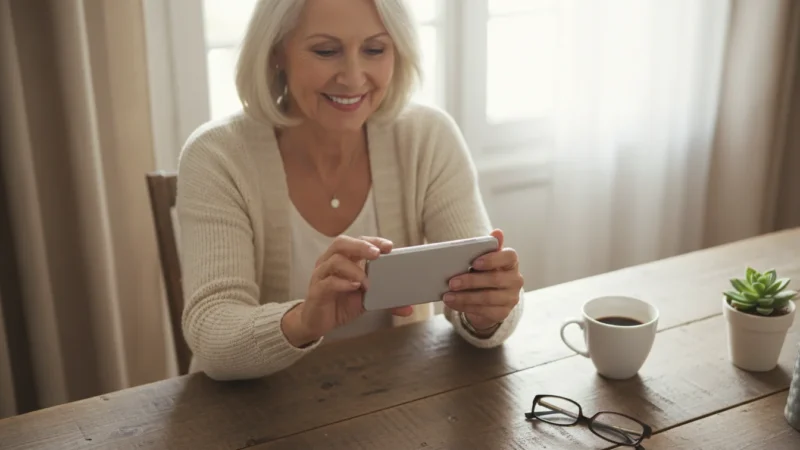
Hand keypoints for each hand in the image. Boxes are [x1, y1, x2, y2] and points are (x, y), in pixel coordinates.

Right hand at [282, 236, 412, 346]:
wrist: (317, 322)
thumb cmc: (341, 304)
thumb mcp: (366, 301)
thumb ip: (385, 300)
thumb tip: (408, 308)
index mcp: (344, 259)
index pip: (357, 241)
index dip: (373, 241)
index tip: (389, 246)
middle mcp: (330, 262)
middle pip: (342, 243)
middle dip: (361, 246)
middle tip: (377, 254)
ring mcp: (321, 275)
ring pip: (334, 260)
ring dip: (354, 269)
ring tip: (366, 282)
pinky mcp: (316, 291)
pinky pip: (327, 281)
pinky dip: (342, 283)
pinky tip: (353, 287)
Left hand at [443, 229, 522, 332]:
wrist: (489, 298)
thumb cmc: (485, 272)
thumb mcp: (484, 259)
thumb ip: (488, 247)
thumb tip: (498, 232)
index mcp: (511, 262)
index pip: (509, 256)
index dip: (493, 259)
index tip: (474, 262)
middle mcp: (516, 280)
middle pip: (495, 279)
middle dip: (471, 281)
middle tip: (451, 282)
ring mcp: (511, 298)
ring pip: (488, 298)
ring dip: (465, 297)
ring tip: (447, 296)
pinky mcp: (503, 313)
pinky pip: (484, 311)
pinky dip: (465, 307)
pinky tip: (453, 303)